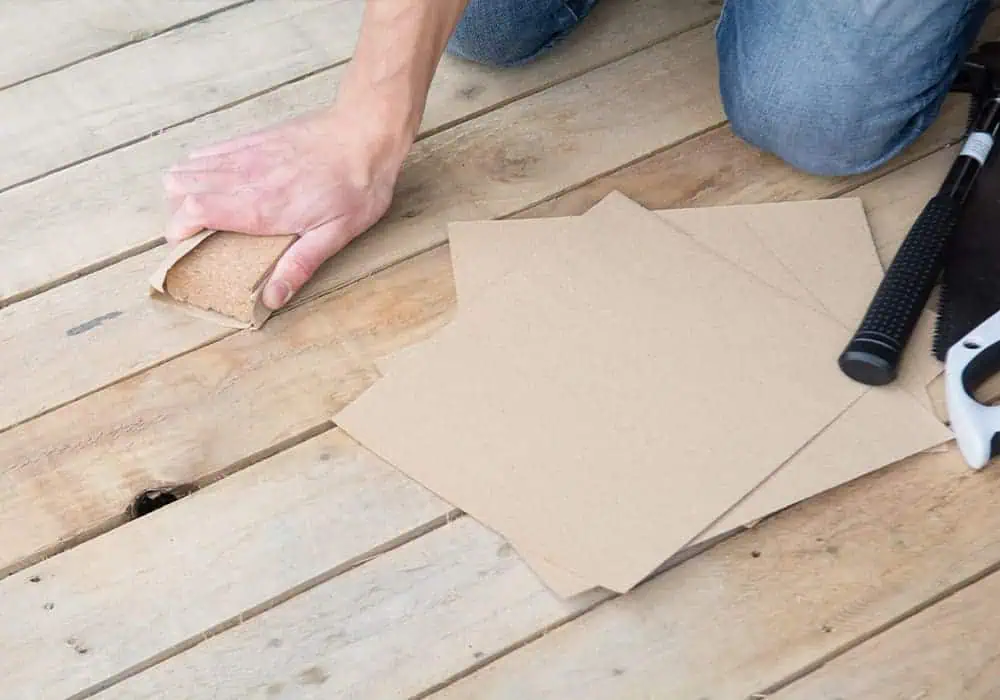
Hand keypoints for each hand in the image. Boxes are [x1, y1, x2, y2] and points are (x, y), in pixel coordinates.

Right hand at [162, 105, 408, 309]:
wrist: (365, 133)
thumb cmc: (356, 186)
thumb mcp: (335, 235)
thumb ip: (299, 265)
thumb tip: (273, 297)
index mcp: (259, 207)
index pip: (192, 211)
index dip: (177, 230)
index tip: (183, 245)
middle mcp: (243, 177)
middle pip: (178, 187)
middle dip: (176, 211)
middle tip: (197, 230)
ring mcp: (245, 154)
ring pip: (188, 165)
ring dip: (186, 187)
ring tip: (206, 208)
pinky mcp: (253, 138)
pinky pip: (209, 150)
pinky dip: (201, 165)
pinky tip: (219, 180)